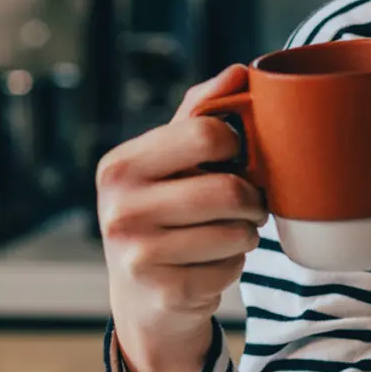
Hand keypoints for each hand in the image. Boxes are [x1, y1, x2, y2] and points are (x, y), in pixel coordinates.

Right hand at [99, 65, 268, 371]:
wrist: (142, 301)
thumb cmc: (165, 217)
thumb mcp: (169, 163)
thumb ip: (201, 113)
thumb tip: (239, 71)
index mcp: (120, 166)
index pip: (205, 133)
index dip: (237, 145)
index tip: (236, 158)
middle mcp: (119, 209)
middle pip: (228, 189)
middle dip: (251, 199)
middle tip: (247, 205)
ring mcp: (136, 256)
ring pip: (237, 231)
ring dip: (246, 235)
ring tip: (226, 234)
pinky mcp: (162, 293)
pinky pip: (232, 269)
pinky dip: (233, 267)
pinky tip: (209, 266)